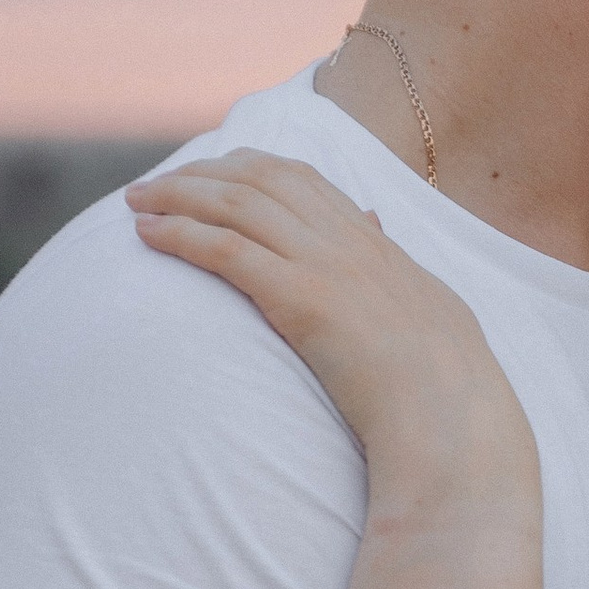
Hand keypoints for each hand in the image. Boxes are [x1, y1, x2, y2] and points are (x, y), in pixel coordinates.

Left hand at [126, 153, 527, 488]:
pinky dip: (182, 234)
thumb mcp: (428, 312)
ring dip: (179, 196)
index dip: (249, 169)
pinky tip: (148, 236)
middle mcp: (351, 243)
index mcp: (378, 247)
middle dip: (202, 173)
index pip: (304, 181)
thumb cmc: (444, 389)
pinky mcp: (303, 299)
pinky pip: (228, 250)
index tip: (211, 174)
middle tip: (155, 185)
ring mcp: (328, 266)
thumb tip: (377, 228)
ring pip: (238, 204)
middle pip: (262, 179)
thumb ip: (395, 269)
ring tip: (136, 202)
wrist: (453, 419)